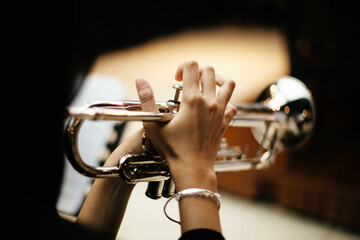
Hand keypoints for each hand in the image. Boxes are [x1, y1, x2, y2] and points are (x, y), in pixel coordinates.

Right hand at [136, 61, 236, 191]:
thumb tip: (140, 80)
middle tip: (189, 82)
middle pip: (210, 71)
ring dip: (217, 80)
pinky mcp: (225, 122)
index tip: (176, 79)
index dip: (182, 67)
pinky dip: (226, 101)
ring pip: (228, 84)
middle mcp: (209, 102)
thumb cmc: (173, 149)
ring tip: (207, 85)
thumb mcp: (154, 124)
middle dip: (198, 71)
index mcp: (192, 100)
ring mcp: (220, 112)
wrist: (193, 168)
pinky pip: (232, 105)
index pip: (191, 66)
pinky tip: (215, 106)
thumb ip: (146, 99)